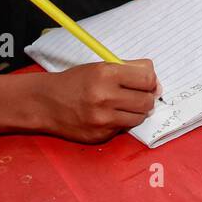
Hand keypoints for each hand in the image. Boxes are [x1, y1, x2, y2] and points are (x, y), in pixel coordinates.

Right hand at [32, 59, 158, 142]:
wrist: (44, 103)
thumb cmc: (75, 82)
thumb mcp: (100, 67)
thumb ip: (130, 70)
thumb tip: (156, 83)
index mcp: (106, 74)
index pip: (147, 79)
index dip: (150, 81)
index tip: (147, 82)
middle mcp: (104, 97)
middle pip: (147, 100)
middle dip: (147, 97)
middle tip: (138, 95)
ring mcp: (102, 119)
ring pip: (139, 117)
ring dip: (136, 111)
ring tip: (123, 104)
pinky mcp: (99, 135)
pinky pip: (124, 128)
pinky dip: (122, 121)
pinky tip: (109, 115)